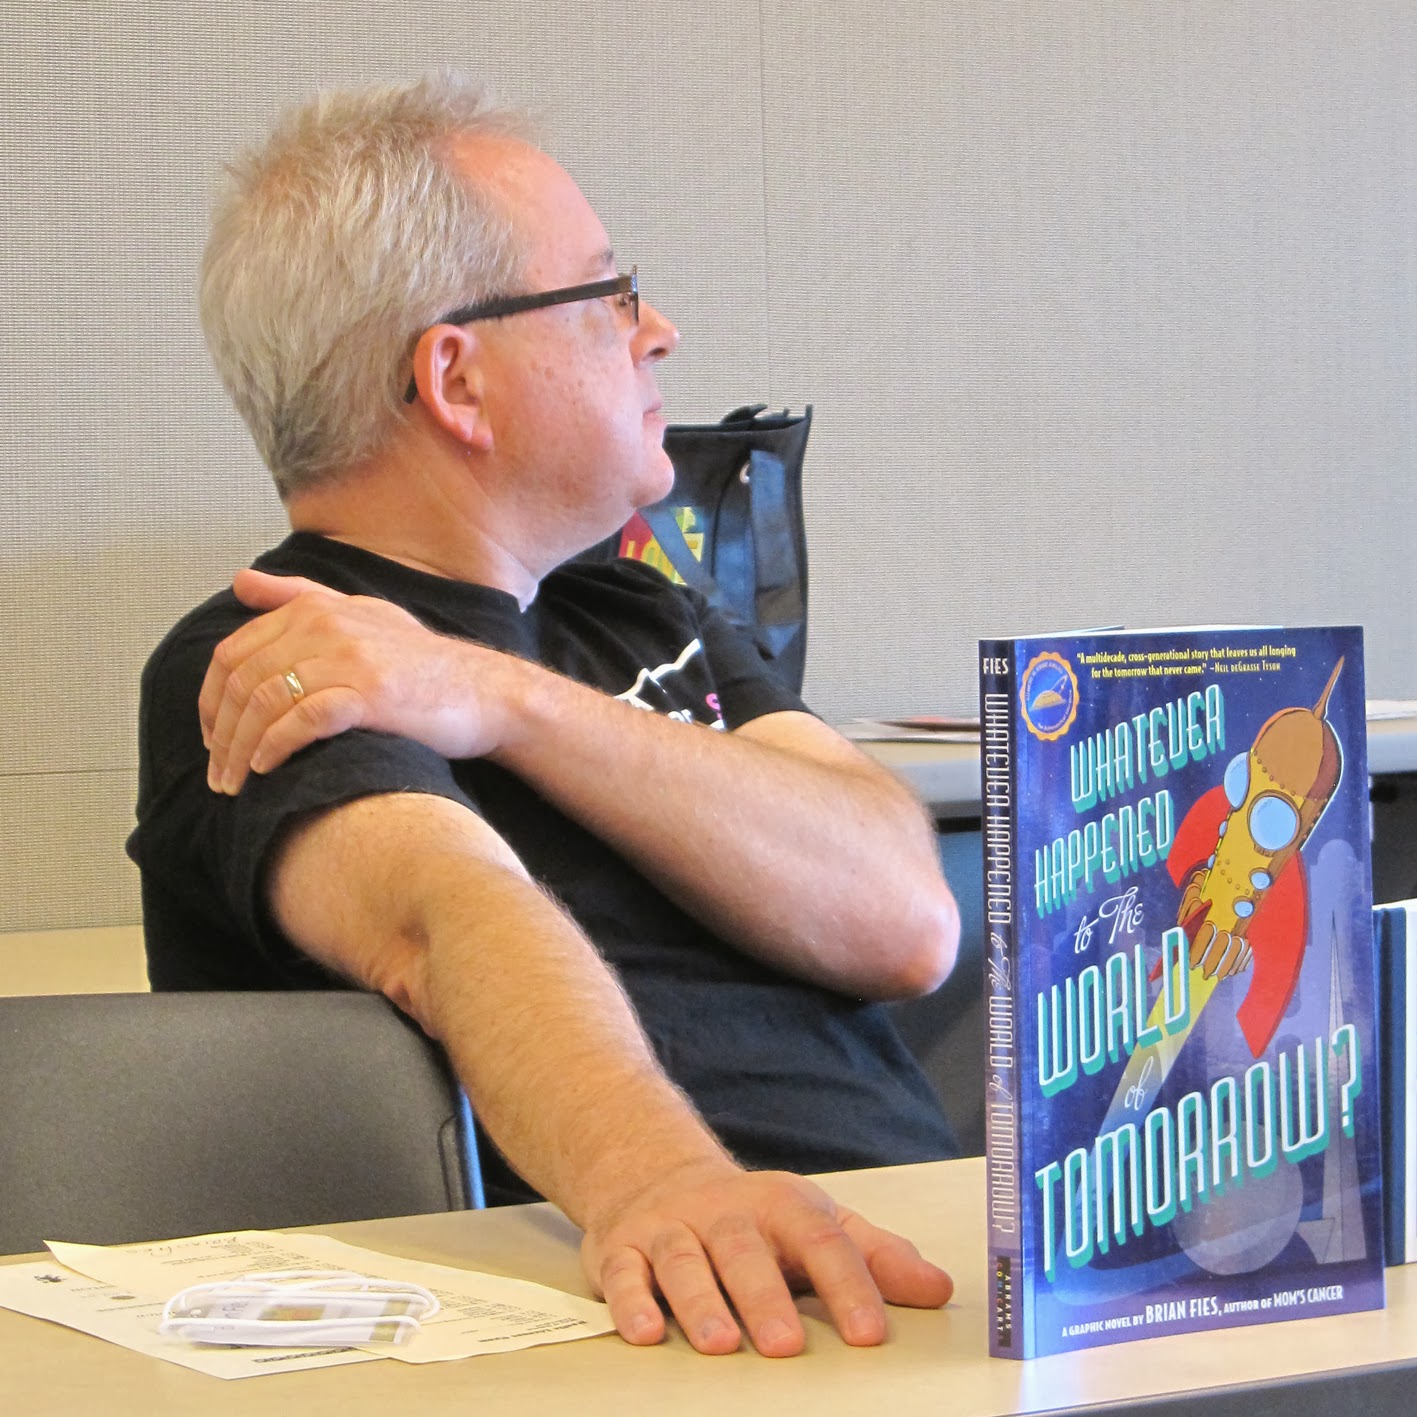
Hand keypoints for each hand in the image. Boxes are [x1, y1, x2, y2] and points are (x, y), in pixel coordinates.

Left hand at [200, 568, 512, 792]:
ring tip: (236, 784)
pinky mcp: (371, 695)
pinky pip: (302, 720)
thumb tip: (239, 580)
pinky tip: (269, 768)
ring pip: (265, 702)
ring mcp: (349, 659)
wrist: (487, 693)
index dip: (211, 701)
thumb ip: (298, 596)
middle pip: (242, 682)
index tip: (213, 738)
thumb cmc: (422, 663)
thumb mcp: (362, 614)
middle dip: (220, 735)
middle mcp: (327, 626)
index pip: (233, 653)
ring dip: (240, 750)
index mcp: (316, 608)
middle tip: (219, 775)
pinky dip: (275, 747)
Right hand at [580, 1162, 952, 1356]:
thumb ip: (876, 1256)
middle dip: (765, 1297)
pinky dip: (632, 1301)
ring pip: (685, 1260)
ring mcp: (672, 1228)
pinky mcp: (622, 1248)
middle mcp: (725, 1213)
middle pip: (746, 1250)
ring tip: (718, 1344)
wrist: (655, 1172)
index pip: (821, 1239)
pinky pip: (625, 1273)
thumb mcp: (817, 1221)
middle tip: (785, 1346)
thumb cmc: (751, 1216)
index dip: (848, 1284)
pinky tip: (645, 1332)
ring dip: (699, 1301)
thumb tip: (939, 1288)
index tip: (870, 1332)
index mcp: (781, 1205)